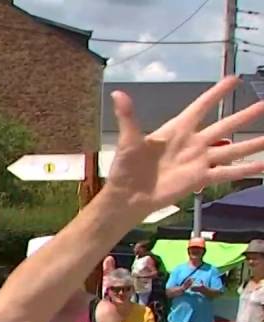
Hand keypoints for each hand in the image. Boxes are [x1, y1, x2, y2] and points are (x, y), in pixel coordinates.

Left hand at [102, 79, 263, 217]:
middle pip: (224, 126)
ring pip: (232, 149)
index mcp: (177, 129)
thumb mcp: (129, 140)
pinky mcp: (201, 178)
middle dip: (245, 115)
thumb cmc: (127, 168)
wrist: (128, 196)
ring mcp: (199, 161)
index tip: (234, 79)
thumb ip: (128, 117)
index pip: (201, 107)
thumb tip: (117, 93)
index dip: (216, 94)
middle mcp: (193, 143)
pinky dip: (246, 170)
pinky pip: (227, 173)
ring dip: (253, 143)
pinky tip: (263, 165)